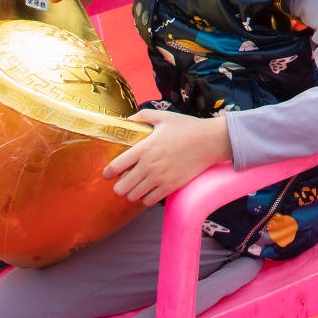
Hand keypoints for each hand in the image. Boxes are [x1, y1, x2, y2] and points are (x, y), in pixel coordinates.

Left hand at [103, 112, 232, 204]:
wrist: (210, 141)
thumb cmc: (187, 127)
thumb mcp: (164, 116)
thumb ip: (142, 116)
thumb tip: (127, 120)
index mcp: (144, 148)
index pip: (116, 166)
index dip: (108, 172)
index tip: (108, 173)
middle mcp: (149, 166)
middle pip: (121, 187)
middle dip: (118, 185)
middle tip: (123, 180)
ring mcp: (160, 178)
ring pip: (133, 196)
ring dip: (131, 193)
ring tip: (135, 187)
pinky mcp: (170, 187)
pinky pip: (149, 201)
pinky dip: (145, 198)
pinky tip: (148, 191)